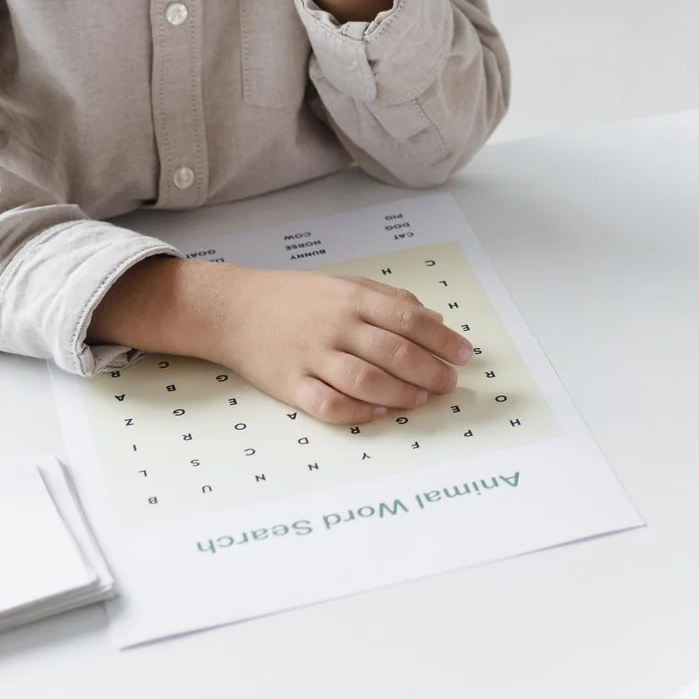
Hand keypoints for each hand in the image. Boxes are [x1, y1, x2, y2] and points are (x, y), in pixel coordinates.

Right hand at [94, 258, 476, 427]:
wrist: (234, 309)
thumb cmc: (296, 298)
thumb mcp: (346, 285)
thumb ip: (389, 300)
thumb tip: (435, 320)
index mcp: (353, 299)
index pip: (410, 320)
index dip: (442, 340)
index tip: (464, 355)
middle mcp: (336, 327)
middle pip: (394, 352)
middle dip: (430, 371)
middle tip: (449, 382)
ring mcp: (312, 356)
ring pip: (366, 380)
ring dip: (401, 393)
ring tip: (422, 398)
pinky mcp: (290, 384)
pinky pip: (328, 404)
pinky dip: (357, 412)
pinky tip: (380, 413)